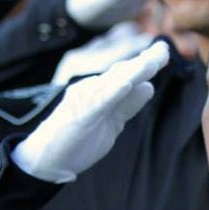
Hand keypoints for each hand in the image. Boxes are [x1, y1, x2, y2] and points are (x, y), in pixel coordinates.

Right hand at [13, 41, 170, 182]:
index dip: (146, 64)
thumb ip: (128, 105)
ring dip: (133, 71)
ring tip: (152, 60)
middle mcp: (92, 89)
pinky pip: (98, 102)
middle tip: (164, 49)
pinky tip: (126, 84)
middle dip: (144, 62)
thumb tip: (148, 87)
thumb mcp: (111, 122)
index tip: (163, 51)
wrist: (44, 160)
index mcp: (101, 92)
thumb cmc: (76, 141)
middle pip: (123, 73)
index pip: (126, 75)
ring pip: (114, 82)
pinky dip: (113, 92)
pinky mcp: (79, 115)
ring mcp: (85, 100)